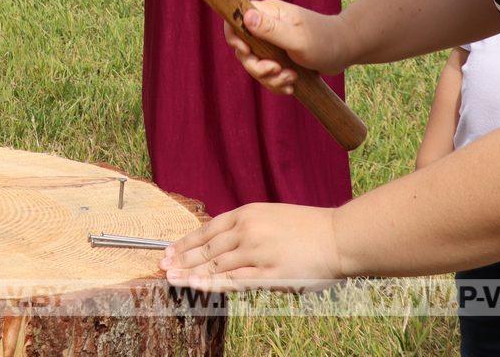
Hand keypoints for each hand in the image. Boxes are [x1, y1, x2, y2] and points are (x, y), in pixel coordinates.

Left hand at [161, 202, 342, 291]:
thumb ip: (246, 228)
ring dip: (191, 273)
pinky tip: (197, 286)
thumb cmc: (307, 228)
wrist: (338, 237)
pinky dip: (213, 283)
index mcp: (247, 214)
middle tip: (161, 267)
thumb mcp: (271, 217)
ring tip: (172, 279)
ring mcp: (257, 252)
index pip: (207, 229)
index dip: (186, 242)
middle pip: (206, 247)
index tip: (169, 250)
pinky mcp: (269, 273)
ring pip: (216, 265)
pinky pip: (235, 280)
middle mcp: (247, 230)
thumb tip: (221, 242)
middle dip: (182, 258)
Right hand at [221, 0, 350, 93]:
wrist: (345, 50)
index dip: (234, 38)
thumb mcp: (297, 38)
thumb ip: (271, 29)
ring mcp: (270, 42)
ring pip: (254, 64)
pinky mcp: (277, 56)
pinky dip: (276, 83)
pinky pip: (266, 74)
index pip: (235, 19)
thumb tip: (245, 17)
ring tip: (291, 79)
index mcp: (267, 13)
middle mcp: (265, 25)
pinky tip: (291, 85)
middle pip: (242, 49)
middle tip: (276, 71)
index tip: (247, 52)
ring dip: (269, 78)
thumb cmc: (325, 40)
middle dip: (256, 66)